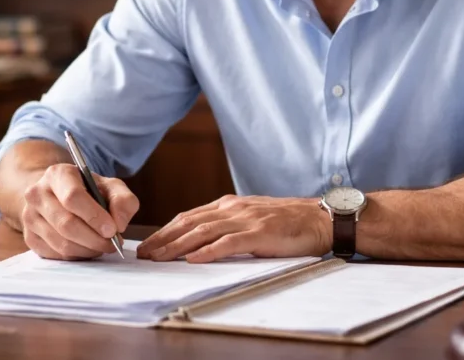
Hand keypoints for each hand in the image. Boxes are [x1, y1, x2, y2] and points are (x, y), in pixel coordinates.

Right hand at [20, 164, 139, 259]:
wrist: (59, 195)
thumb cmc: (88, 191)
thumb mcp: (110, 187)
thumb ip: (123, 201)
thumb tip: (119, 224)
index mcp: (58, 174)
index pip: (73, 197)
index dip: (94, 217)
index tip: (113, 230)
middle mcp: (37, 193)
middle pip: (66, 224)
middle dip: (94, 238)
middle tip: (112, 243)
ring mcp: (30, 216)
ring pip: (61, 243)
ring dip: (88, 249)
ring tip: (102, 245)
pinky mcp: (30, 237)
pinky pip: (56, 254)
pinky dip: (77, 255)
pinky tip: (87, 248)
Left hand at [135, 195, 331, 262]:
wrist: (319, 218)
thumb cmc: (287, 221)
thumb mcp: (251, 217)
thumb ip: (229, 224)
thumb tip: (202, 239)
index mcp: (229, 205)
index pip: (189, 216)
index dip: (166, 230)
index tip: (149, 244)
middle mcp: (233, 208)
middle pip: (189, 223)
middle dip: (163, 239)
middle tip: (144, 254)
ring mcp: (246, 220)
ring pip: (203, 232)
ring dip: (177, 245)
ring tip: (159, 257)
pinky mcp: (259, 233)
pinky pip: (229, 242)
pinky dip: (208, 251)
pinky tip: (193, 258)